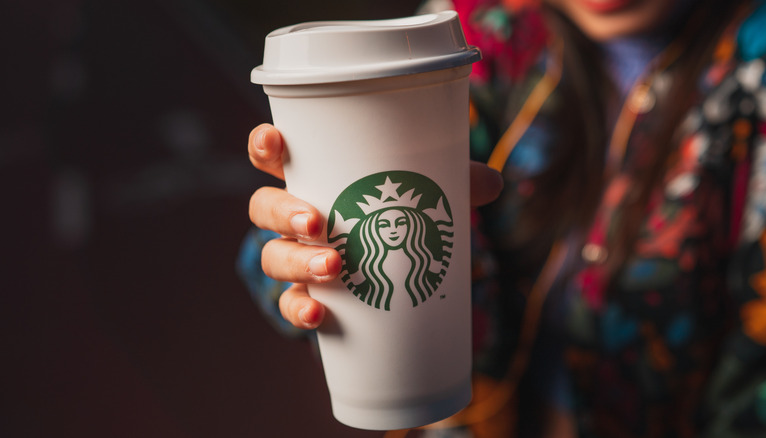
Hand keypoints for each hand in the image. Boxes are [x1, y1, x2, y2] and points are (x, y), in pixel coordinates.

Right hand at [248, 123, 502, 328]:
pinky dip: (299, 307)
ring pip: (272, 255)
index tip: (275, 140)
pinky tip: (318, 315)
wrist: (394, 267)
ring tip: (333, 267)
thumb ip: (455, 182)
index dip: (264, 145)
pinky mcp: (306, 293)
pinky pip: (289, 302)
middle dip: (284, 211)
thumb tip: (495, 182)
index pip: (273, 156)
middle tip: (319, 221)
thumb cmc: (399, 213)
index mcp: (313, 178)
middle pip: (264, 207)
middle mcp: (294, 216)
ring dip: (296, 261)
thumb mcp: (425, 193)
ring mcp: (296, 256)